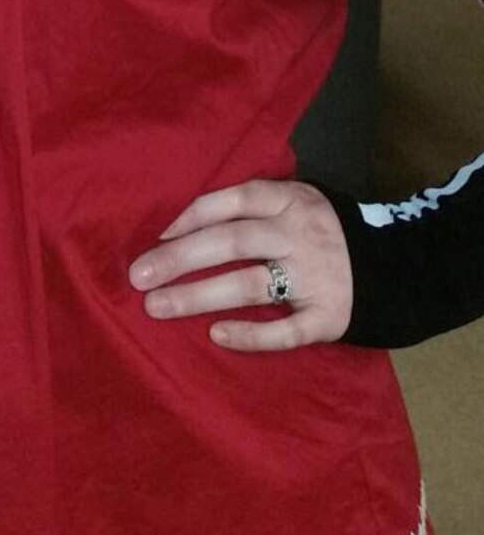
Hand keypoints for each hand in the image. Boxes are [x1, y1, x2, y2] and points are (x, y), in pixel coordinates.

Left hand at [127, 179, 352, 351]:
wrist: (396, 270)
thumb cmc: (321, 234)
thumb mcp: (295, 203)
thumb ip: (251, 207)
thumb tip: (178, 227)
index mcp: (291, 201)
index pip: (233, 200)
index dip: (192, 216)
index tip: (157, 237)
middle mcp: (301, 236)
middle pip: (232, 242)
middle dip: (180, 258)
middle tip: (138, 276)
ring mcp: (317, 278)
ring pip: (250, 285)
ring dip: (198, 296)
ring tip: (156, 305)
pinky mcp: (329, 318)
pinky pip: (286, 331)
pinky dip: (251, 335)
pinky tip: (216, 335)